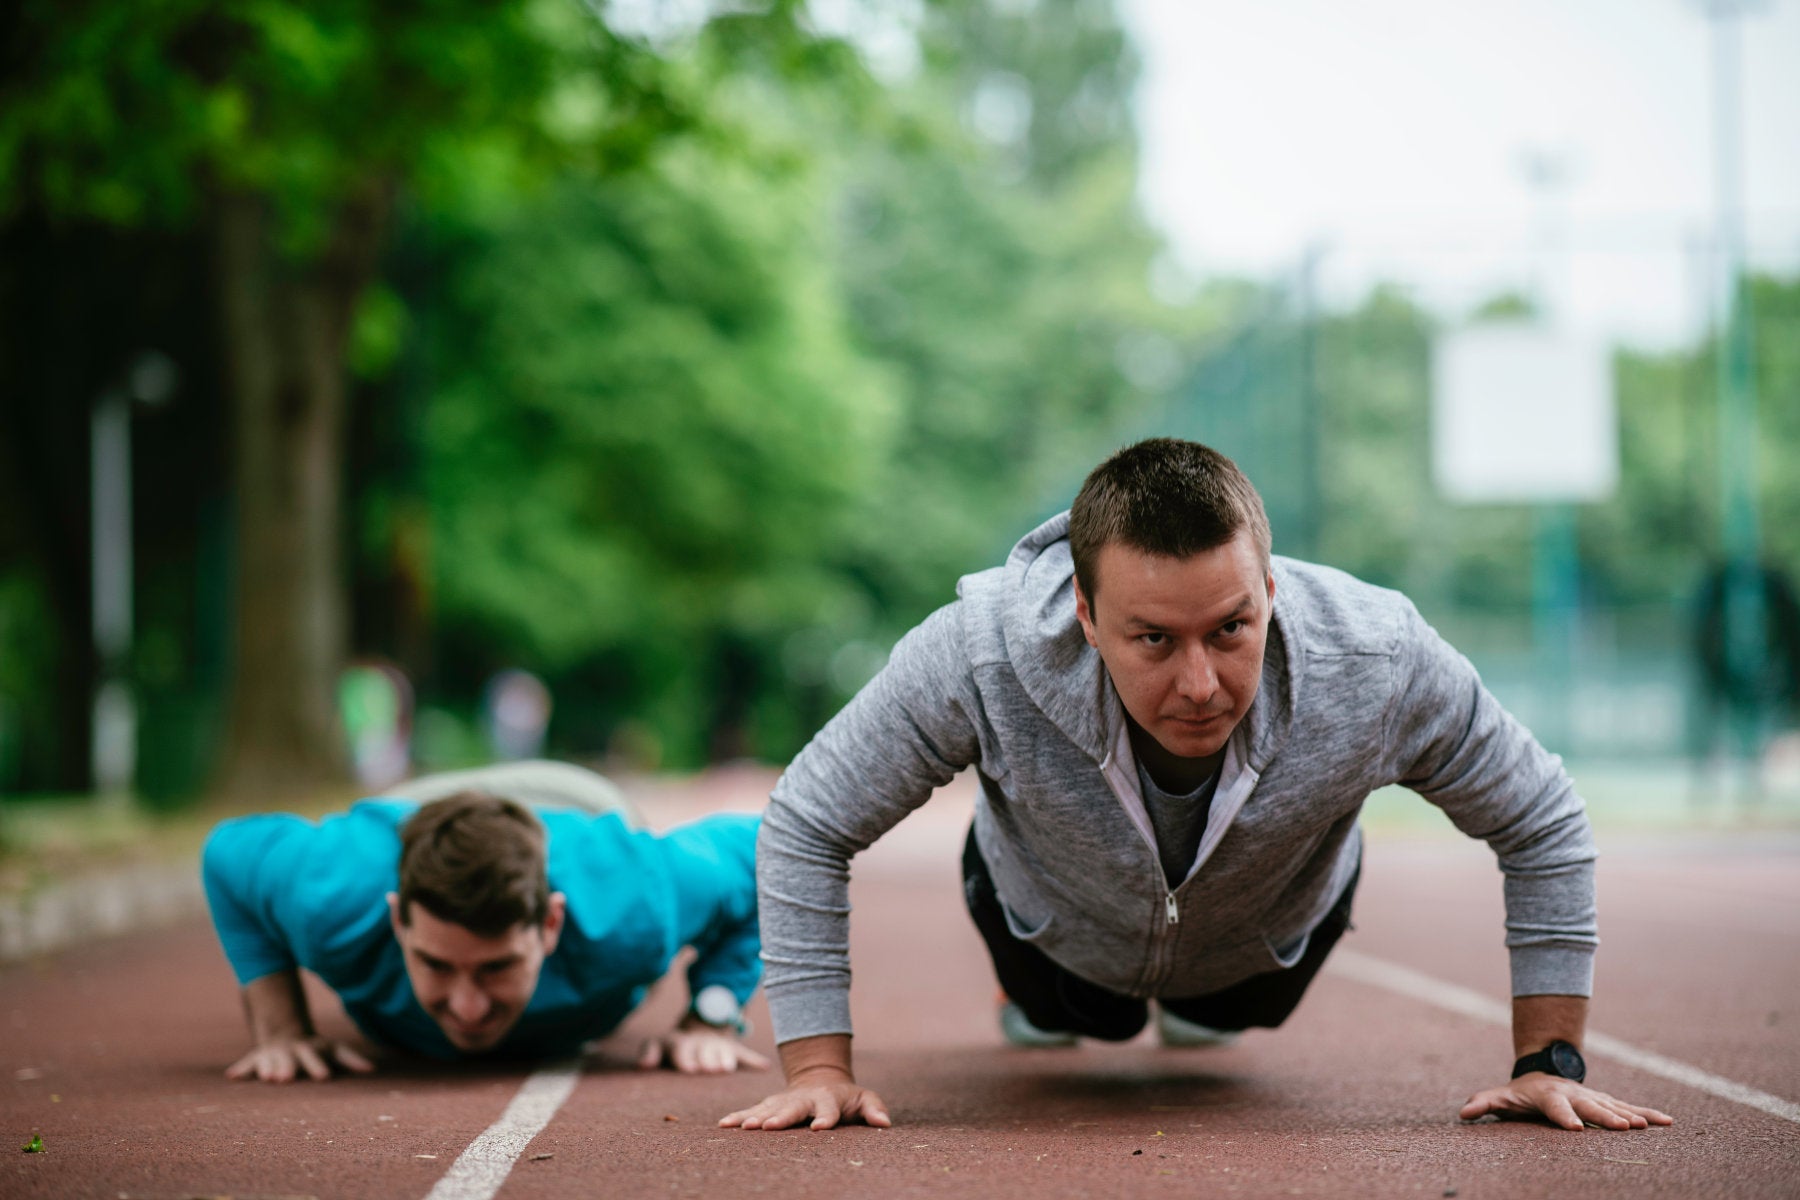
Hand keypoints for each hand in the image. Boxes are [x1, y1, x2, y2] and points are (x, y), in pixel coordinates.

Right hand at [226, 1035, 373, 1082]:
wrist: (285, 1032)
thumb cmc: (315, 1048)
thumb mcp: (334, 1050)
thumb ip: (351, 1059)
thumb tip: (373, 1070)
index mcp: (309, 1050)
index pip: (315, 1059)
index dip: (319, 1067)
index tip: (324, 1077)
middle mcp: (290, 1051)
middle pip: (289, 1060)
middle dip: (287, 1068)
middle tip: (286, 1079)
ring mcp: (272, 1054)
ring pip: (268, 1061)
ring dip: (266, 1068)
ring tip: (267, 1078)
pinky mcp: (256, 1058)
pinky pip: (247, 1064)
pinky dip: (240, 1070)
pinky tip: (232, 1077)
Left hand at [637, 1023, 770, 1074]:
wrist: (701, 1024)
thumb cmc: (676, 1044)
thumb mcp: (660, 1043)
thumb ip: (649, 1052)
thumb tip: (643, 1065)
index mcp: (681, 1041)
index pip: (681, 1048)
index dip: (685, 1057)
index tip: (689, 1068)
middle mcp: (700, 1041)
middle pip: (703, 1051)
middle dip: (706, 1059)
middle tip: (710, 1068)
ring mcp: (718, 1044)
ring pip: (723, 1051)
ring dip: (725, 1059)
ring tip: (727, 1068)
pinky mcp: (733, 1048)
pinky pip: (744, 1054)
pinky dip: (754, 1060)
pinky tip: (764, 1066)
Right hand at [719, 1069, 890, 1130]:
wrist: (819, 1077)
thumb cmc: (845, 1097)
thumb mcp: (864, 1098)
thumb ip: (874, 1109)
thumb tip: (884, 1123)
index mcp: (828, 1099)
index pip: (828, 1109)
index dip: (825, 1118)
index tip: (820, 1128)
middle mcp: (803, 1099)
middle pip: (792, 1109)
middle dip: (781, 1117)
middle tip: (768, 1126)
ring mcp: (784, 1100)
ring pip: (768, 1108)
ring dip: (755, 1117)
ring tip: (743, 1126)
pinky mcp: (769, 1104)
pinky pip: (751, 1110)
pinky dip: (737, 1116)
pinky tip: (723, 1125)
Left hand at [1460, 1073, 1673, 1130]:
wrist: (1543, 1069)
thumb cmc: (1521, 1092)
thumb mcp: (1500, 1097)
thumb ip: (1484, 1104)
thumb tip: (1462, 1113)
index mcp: (1549, 1095)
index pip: (1556, 1108)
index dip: (1564, 1117)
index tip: (1575, 1129)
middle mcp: (1574, 1094)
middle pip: (1591, 1106)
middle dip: (1606, 1117)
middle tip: (1623, 1127)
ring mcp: (1593, 1096)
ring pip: (1614, 1105)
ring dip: (1631, 1115)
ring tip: (1647, 1125)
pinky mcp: (1607, 1101)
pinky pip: (1630, 1106)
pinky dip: (1649, 1114)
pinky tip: (1668, 1122)